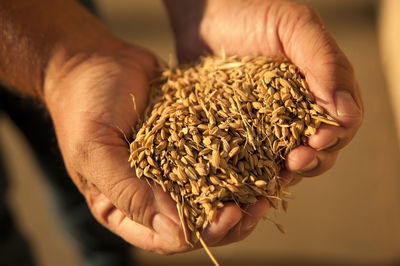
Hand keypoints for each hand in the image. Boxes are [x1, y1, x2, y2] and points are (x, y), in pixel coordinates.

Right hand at [43, 40, 266, 252]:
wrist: (93, 61)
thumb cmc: (84, 106)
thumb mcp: (95, 151)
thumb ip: (130, 193)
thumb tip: (176, 233)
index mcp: (125, 207)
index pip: (168, 237)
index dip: (203, 233)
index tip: (231, 215)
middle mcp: (153, 192)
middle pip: (198, 220)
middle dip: (231, 219)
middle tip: (260, 204)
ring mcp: (173, 166)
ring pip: (213, 191)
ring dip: (243, 192)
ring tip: (272, 183)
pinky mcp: (189, 140)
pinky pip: (216, 156)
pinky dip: (240, 159)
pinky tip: (264, 155)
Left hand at [170, 0, 362, 183]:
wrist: (205, 20)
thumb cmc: (251, 16)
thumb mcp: (294, 26)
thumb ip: (324, 61)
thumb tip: (345, 111)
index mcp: (319, 90)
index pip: (341, 123)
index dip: (333, 137)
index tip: (317, 140)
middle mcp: (297, 113)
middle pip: (318, 150)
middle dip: (312, 160)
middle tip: (295, 161)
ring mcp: (267, 128)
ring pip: (287, 162)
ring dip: (286, 175)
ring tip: (275, 178)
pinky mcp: (239, 136)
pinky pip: (251, 163)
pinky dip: (252, 177)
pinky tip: (246, 185)